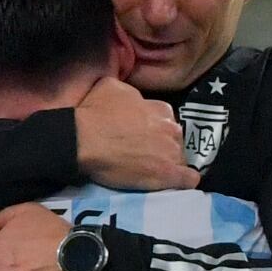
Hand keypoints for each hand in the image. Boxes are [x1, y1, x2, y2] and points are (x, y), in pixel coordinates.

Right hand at [75, 77, 198, 189]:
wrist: (84, 140)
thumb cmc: (94, 113)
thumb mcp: (112, 87)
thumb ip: (131, 93)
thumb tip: (132, 97)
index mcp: (161, 109)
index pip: (167, 121)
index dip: (156, 130)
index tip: (144, 136)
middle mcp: (171, 129)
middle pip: (175, 140)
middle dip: (163, 147)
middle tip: (144, 154)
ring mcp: (171, 152)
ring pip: (180, 159)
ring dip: (169, 164)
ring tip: (151, 171)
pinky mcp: (167, 174)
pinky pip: (187, 180)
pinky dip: (183, 181)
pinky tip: (173, 183)